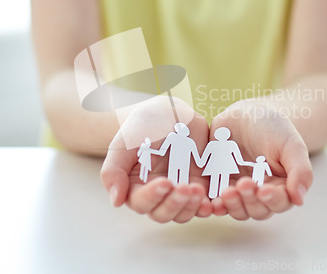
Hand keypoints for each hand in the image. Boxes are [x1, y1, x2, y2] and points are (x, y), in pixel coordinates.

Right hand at [100, 96, 211, 222]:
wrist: (168, 112)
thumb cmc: (142, 126)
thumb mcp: (124, 143)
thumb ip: (114, 170)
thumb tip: (116, 201)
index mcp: (136, 187)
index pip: (142, 203)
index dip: (153, 196)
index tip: (165, 181)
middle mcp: (157, 194)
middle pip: (163, 213)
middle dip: (175, 204)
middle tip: (185, 187)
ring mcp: (179, 191)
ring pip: (184, 212)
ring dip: (192, 206)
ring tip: (198, 189)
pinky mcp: (200, 184)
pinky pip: (204, 202)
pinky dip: (209, 205)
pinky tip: (213, 199)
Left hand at [209, 99, 312, 219]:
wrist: (246, 114)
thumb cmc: (273, 127)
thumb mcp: (291, 144)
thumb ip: (300, 170)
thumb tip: (299, 199)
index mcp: (282, 186)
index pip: (280, 202)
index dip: (272, 200)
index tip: (263, 190)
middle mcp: (261, 193)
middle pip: (257, 210)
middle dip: (249, 200)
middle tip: (243, 184)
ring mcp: (239, 191)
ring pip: (237, 209)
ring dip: (232, 205)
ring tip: (226, 191)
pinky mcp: (219, 184)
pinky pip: (216, 200)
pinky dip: (213, 204)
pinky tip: (209, 200)